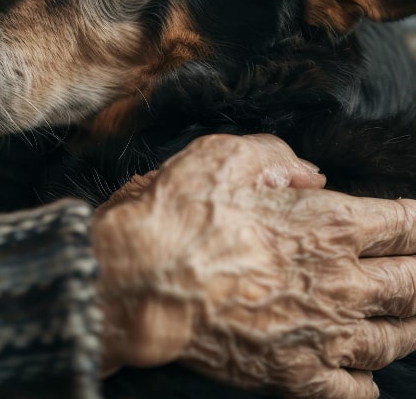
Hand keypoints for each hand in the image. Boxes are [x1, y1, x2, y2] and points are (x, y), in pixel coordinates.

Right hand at [90, 133, 415, 398]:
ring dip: (408, 327)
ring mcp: (323, 336)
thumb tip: (308, 174)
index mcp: (332, 224)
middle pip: (412, 284)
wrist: (141, 281)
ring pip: (393, 339)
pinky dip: (368, 382)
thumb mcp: (229, 155)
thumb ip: (279, 158)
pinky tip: (368, 376)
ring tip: (410, 321)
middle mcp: (341, 283)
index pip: (405, 224)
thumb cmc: (182, 213)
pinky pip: (354, 390)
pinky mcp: (296, 377)